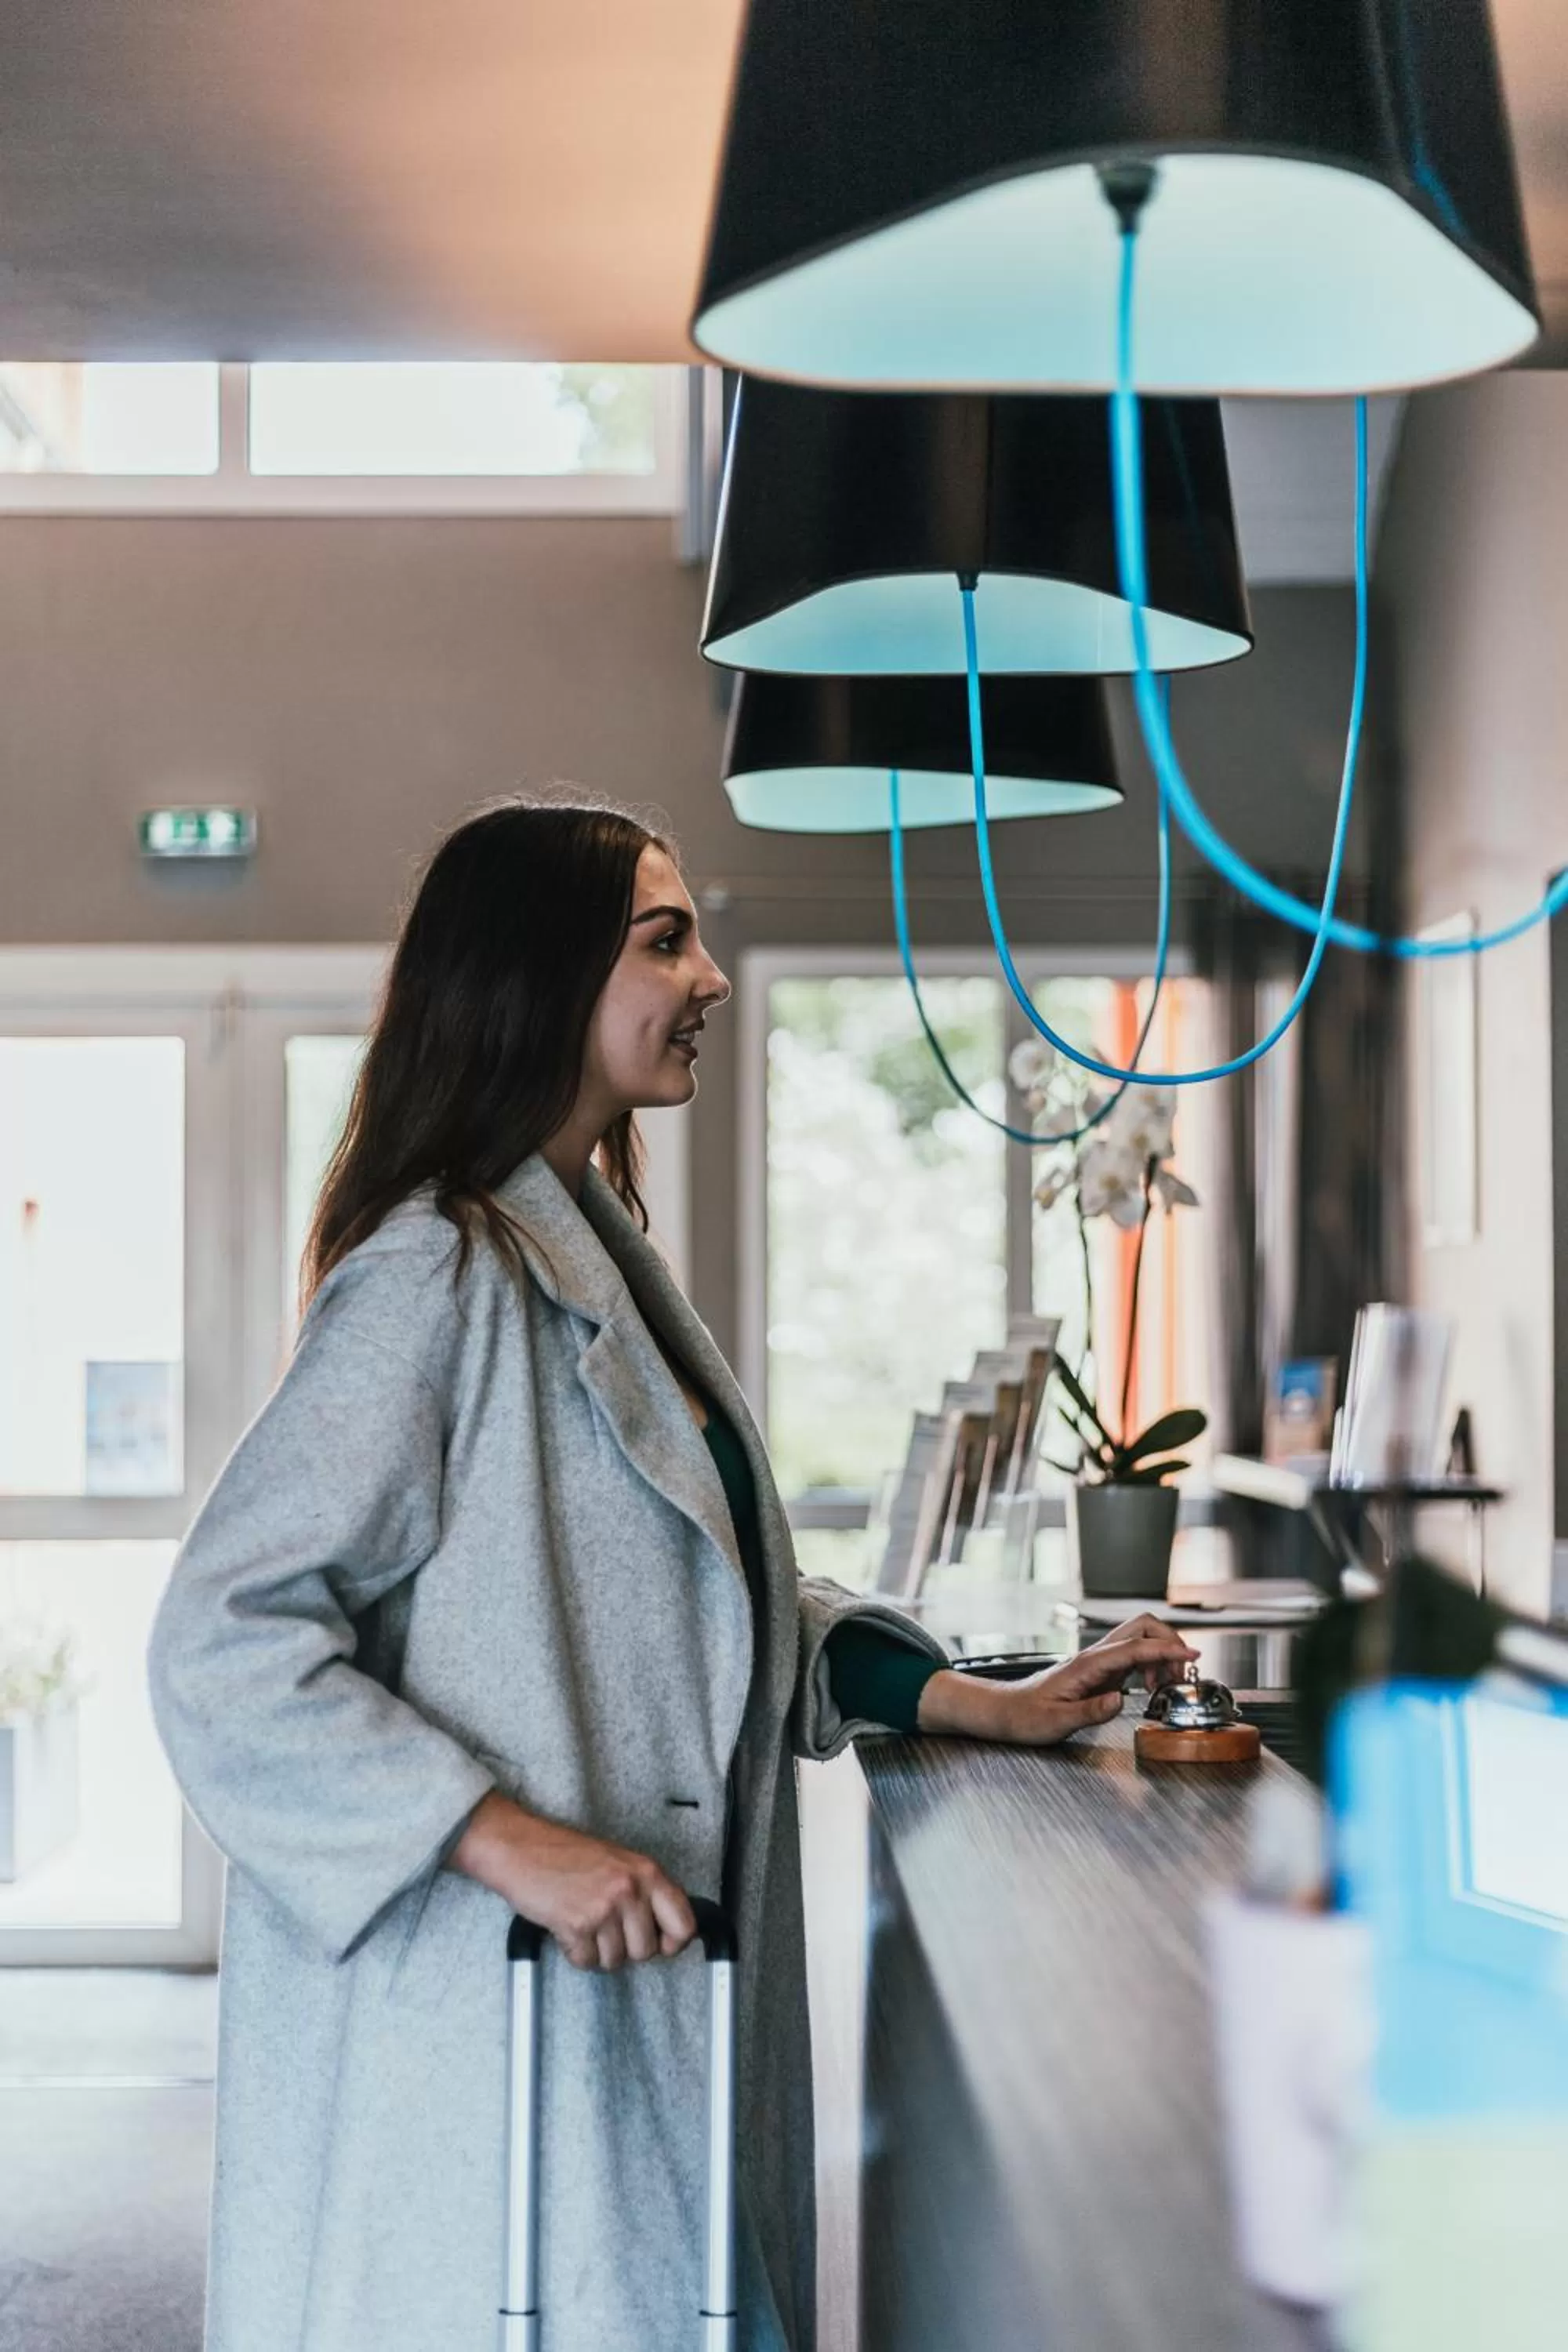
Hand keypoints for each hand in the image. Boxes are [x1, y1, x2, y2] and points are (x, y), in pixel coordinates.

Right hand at [447, 1792, 696, 1970]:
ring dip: (598, 1950)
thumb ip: (645, 1892)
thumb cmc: (566, 1855)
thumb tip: (668, 1930)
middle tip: (606, 1927)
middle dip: (625, 1948)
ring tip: (584, 1921)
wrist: (522, 1849)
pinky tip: (567, 1927)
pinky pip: (587, 1962)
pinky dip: (576, 1952)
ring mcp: (604, 1908)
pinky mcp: (577, 1926)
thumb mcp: (619, 1862)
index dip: (673, 1942)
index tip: (661, 1943)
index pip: (684, 1924)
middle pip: (646, 1951)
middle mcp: (629, 1890)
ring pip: (616, 1961)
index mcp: (647, 1872)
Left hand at [917, 1614, 1198, 1747]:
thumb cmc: (1026, 1716)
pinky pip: (1134, 1658)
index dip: (1167, 1649)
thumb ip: (1090, 1712)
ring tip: (1168, 1686)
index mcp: (1087, 1665)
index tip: (1192, 1655)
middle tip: (1183, 1672)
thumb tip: (1120, 1701)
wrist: (1006, 1711)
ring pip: (1140, 1640)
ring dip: (1162, 1656)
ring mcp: (1099, 1662)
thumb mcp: (1056, 1722)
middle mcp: (1095, 1657)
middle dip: (1169, 1641)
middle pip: (1141, 1627)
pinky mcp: (1100, 1671)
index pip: (1135, 1647)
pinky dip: (1152, 1666)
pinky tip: (1152, 1688)